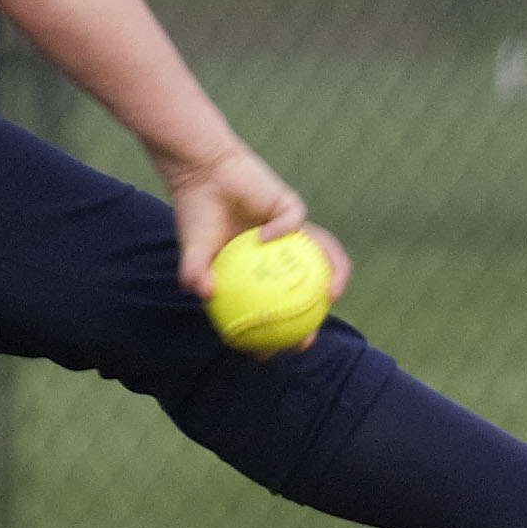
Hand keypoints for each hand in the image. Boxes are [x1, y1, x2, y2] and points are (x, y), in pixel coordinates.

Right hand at [164, 143, 354, 332]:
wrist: (201, 173)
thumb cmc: (196, 214)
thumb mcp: (192, 251)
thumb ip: (194, 273)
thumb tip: (203, 294)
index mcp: (260, 273)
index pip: (275, 308)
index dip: (275, 335)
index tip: (268, 354)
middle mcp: (282, 256)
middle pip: (309, 291)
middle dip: (316, 317)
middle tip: (307, 337)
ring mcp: (291, 233)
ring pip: (323, 256)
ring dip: (335, 275)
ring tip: (332, 295)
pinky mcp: (292, 207)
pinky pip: (293, 222)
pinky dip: (281, 232)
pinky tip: (264, 237)